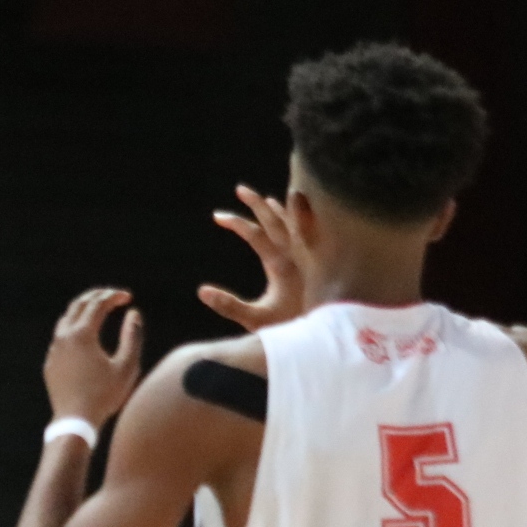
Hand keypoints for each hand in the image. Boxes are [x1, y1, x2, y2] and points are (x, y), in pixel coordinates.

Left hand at [44, 290, 142, 428]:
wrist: (75, 421)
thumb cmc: (104, 395)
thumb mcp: (126, 366)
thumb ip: (132, 336)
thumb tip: (133, 314)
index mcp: (82, 334)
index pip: (98, 304)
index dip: (114, 297)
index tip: (128, 297)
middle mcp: (64, 337)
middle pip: (79, 305)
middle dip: (97, 296)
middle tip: (112, 295)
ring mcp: (54, 350)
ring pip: (67, 319)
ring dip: (83, 310)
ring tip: (98, 310)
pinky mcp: (51, 363)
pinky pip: (61, 337)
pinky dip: (74, 328)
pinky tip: (84, 336)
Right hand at [198, 185, 303, 331]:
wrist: (324, 337)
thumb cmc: (289, 330)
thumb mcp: (256, 321)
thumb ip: (229, 306)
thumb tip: (202, 290)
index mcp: (280, 265)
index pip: (255, 234)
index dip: (236, 222)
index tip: (217, 216)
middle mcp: (296, 255)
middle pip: (275, 220)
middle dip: (257, 202)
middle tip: (241, 189)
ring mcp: (309, 257)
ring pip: (294, 222)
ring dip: (279, 209)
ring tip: (266, 200)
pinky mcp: (317, 264)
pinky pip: (308, 232)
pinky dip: (298, 220)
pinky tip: (294, 219)